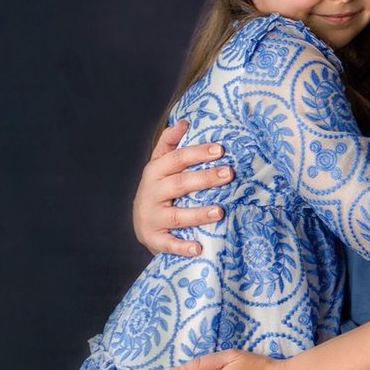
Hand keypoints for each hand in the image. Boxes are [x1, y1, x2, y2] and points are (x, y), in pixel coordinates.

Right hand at [133, 120, 233, 257]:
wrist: (141, 224)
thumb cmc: (158, 190)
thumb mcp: (160, 166)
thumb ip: (169, 144)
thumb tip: (184, 122)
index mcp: (155, 172)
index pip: (177, 159)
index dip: (198, 153)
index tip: (221, 150)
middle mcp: (152, 193)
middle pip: (180, 184)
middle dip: (205, 179)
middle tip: (229, 174)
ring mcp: (152, 217)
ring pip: (176, 215)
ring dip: (198, 214)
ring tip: (220, 211)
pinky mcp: (154, 239)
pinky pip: (169, 244)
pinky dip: (183, 247)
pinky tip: (199, 248)